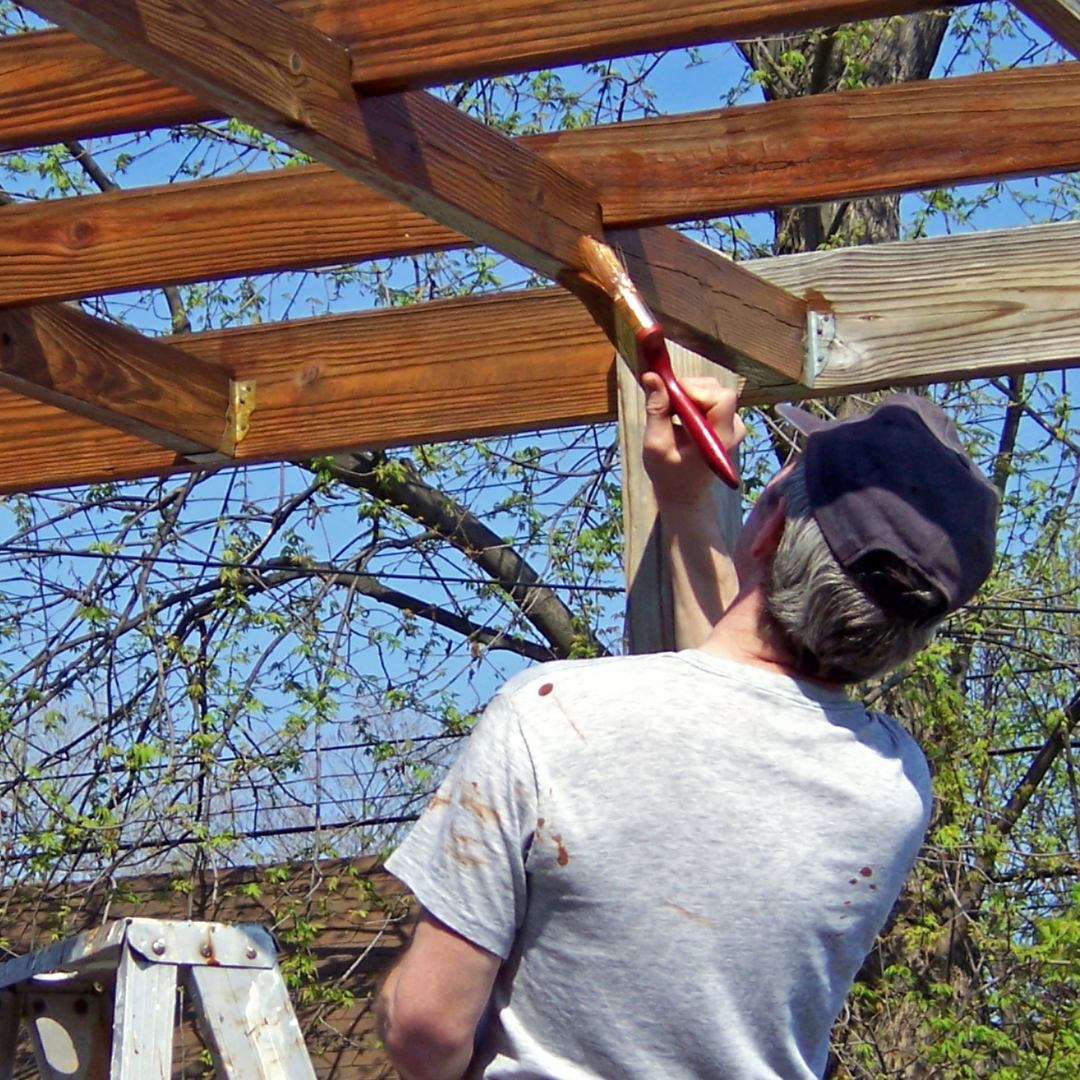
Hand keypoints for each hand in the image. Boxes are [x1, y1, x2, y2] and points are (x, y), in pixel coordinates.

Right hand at [642, 373, 744, 504]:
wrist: (683, 493)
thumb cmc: (668, 473)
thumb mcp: (656, 444)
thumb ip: (657, 409)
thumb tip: (653, 376)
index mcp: (720, 440)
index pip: (721, 398)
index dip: (696, 390)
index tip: (670, 394)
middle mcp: (733, 429)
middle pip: (717, 391)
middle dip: (689, 390)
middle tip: (667, 402)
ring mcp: (732, 424)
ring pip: (714, 390)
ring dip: (689, 394)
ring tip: (672, 412)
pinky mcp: (727, 421)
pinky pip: (712, 397)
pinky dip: (694, 399)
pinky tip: (681, 415)